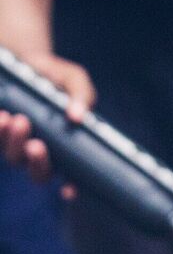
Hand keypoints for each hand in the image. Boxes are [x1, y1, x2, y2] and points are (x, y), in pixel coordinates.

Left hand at [0, 50, 94, 196]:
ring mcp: (15, 145)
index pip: (71, 176)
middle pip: (38, 174)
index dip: (70, 188)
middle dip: (37, 162)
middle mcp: (40, 151)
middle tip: (36, 145)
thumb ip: (82, 95)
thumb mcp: (73, 79)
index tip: (69, 190)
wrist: (25, 62)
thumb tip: (77, 117)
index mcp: (65, 146)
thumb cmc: (54, 76)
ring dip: (14, 143)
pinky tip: (1, 116)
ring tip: (16, 120)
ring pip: (12, 157)